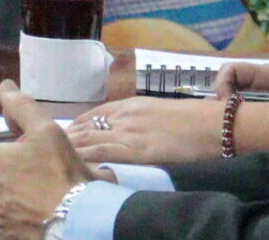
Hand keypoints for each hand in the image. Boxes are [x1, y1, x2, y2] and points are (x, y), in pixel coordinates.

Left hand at [65, 96, 226, 164]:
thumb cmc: (196, 120)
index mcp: (132, 104)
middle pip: (87, 127)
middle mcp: (125, 115)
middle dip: (68, 139)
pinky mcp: (138, 150)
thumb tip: (133, 131)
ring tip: (55, 159)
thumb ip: (142, 119)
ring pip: (90, 140)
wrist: (216, 125)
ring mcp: (130, 132)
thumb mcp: (161, 113)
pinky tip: (74, 164)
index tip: (66, 135)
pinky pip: (104, 153)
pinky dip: (87, 158)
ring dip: (71, 150)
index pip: (95, 115)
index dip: (78, 126)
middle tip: (52, 149)